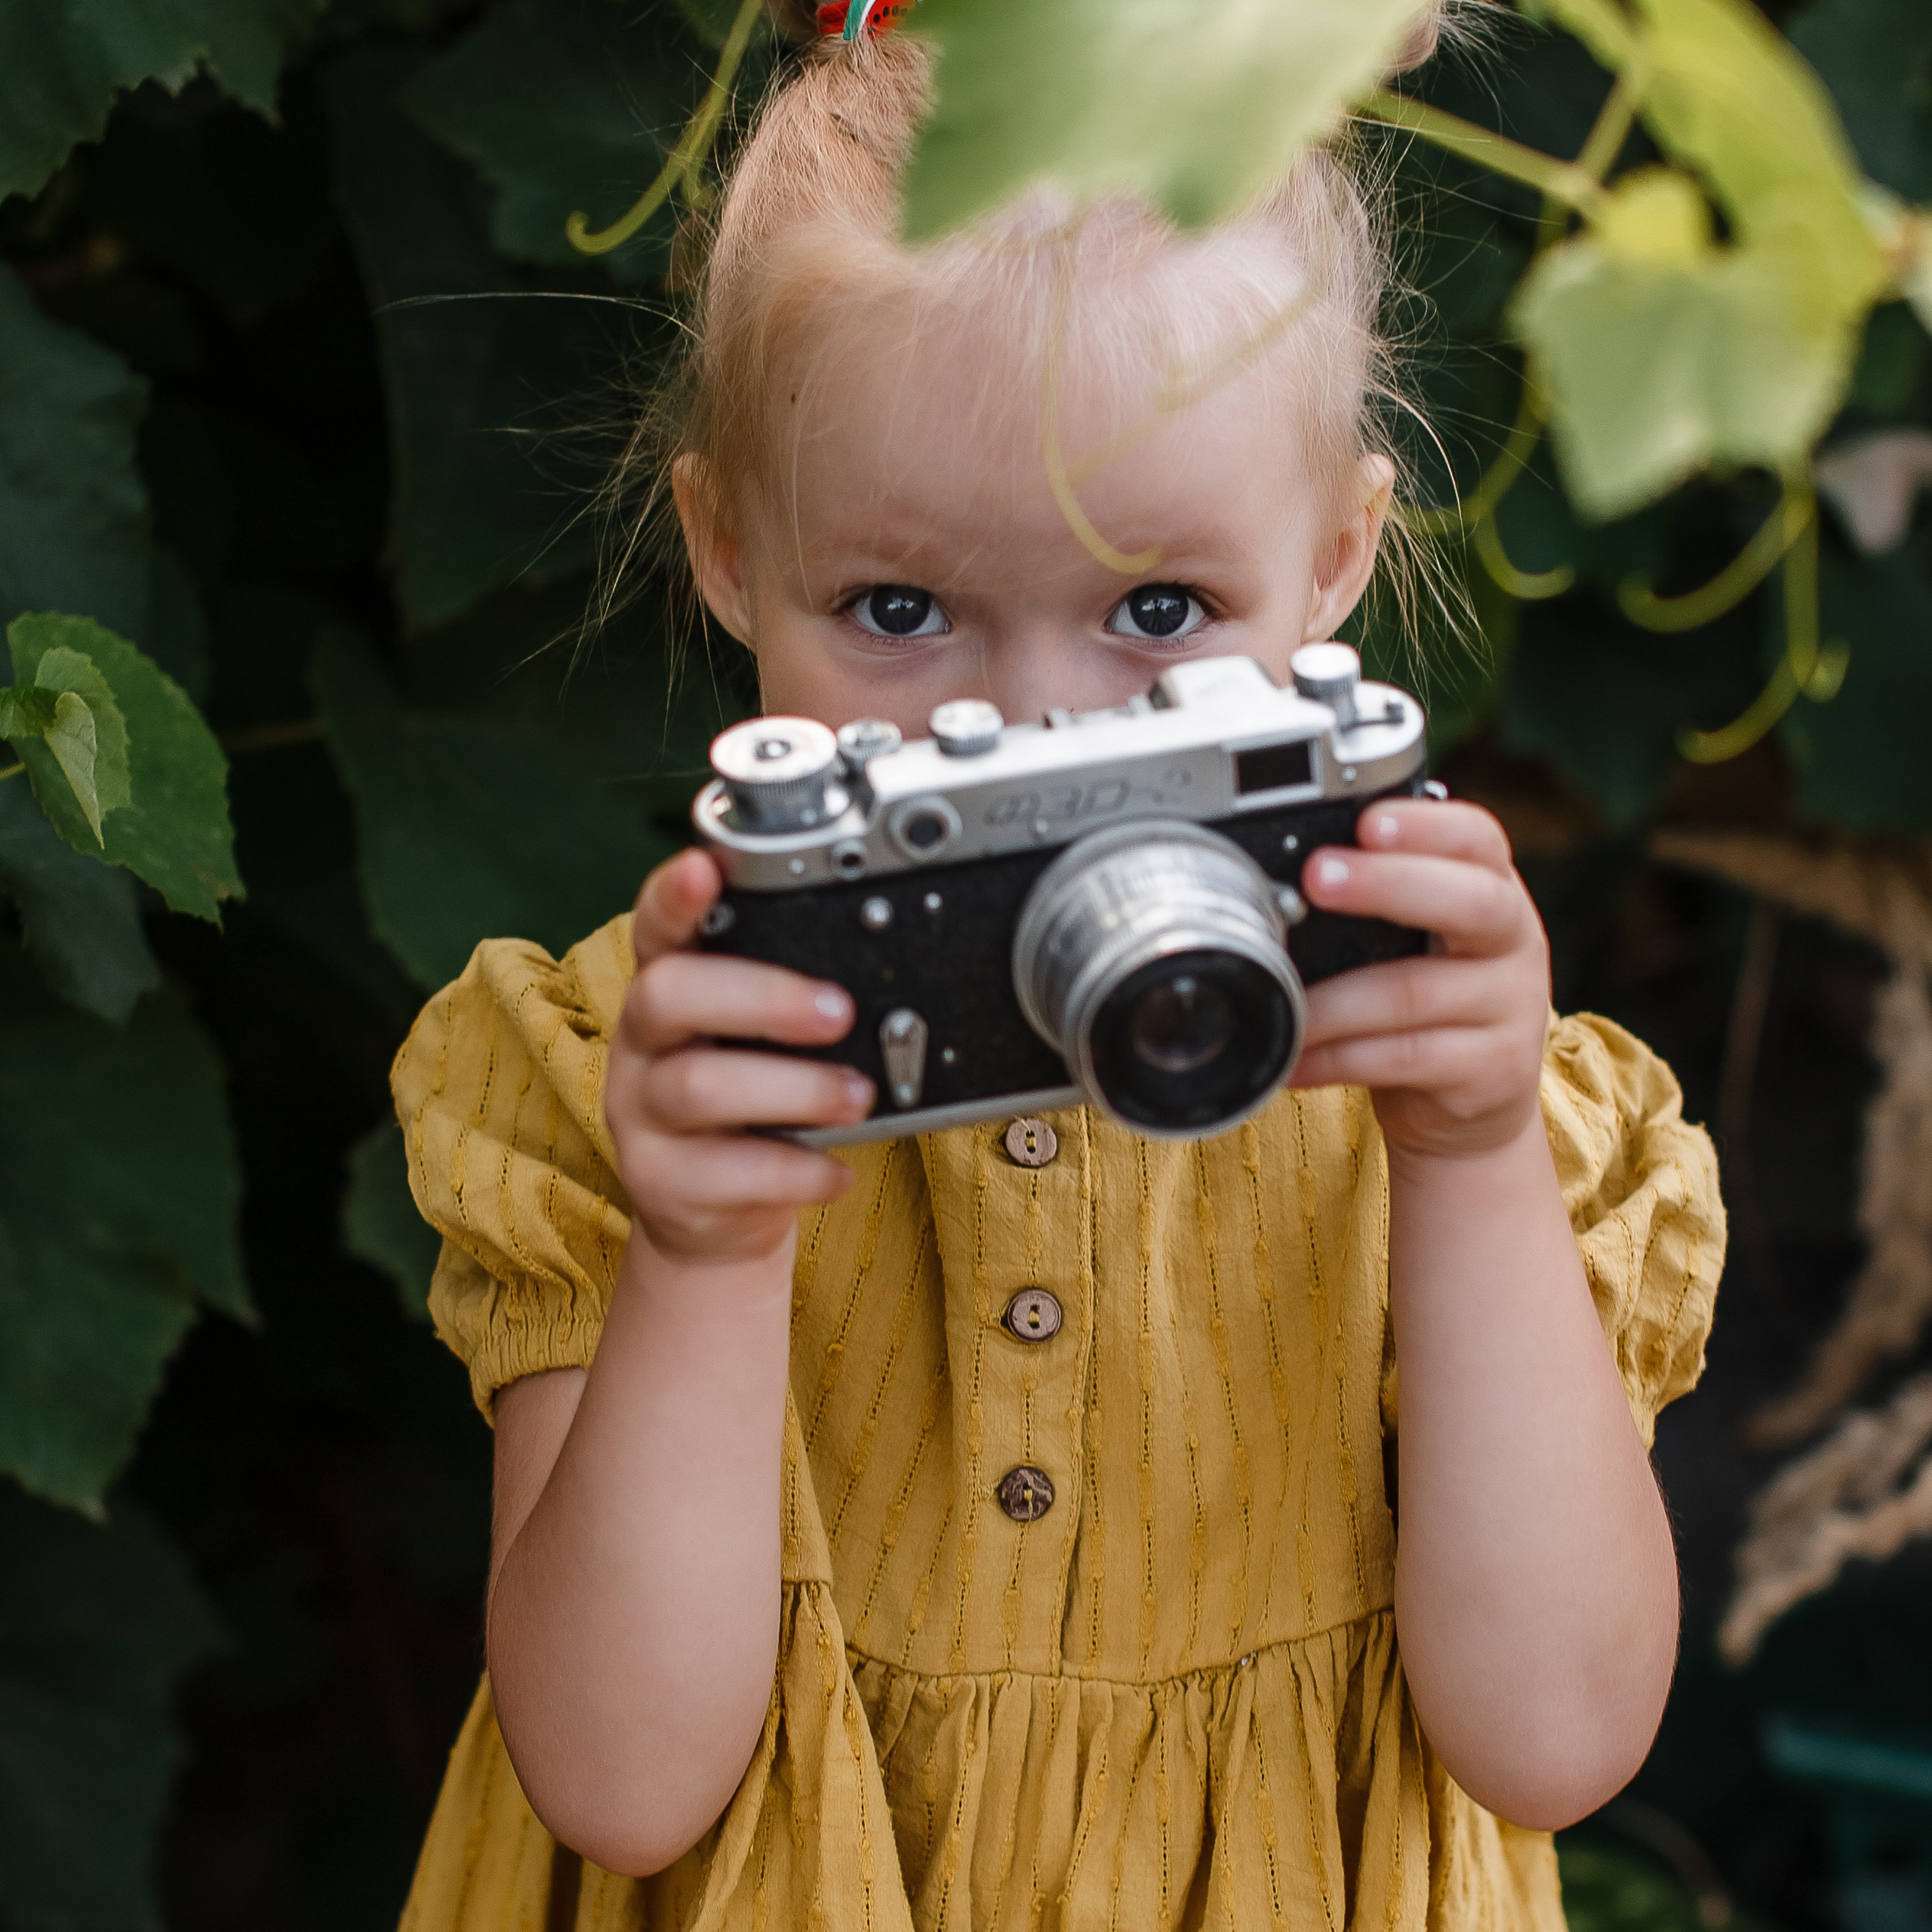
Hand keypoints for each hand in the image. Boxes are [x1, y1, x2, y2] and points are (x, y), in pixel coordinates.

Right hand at [604, 848, 872, 1264]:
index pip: (656, 928)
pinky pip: (729, 1171)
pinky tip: (836, 1170)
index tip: (706, 868)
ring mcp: (640, 1115)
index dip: (673, 896)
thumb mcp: (760, 1046)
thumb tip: (887, 971)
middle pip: (669, 995)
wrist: (712, 1219)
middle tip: (839, 1013)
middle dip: (763, 995)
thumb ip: (792, 1003)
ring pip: (699, 1085)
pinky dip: (798, 1169)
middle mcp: (640, 1045)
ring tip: (857, 1096)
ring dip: (796, 1088)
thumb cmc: (752, 1111)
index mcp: (667, 990)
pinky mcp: (661, 1182)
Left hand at [1291, 799, 1549, 1158]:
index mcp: (1493, 888)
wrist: (1470, 1108)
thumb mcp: (1414, 940)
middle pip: (1467, 901)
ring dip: (1333, 998)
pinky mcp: (1493, 1070)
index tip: (1369, 822)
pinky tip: (1297, 1057)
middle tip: (1318, 877)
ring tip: (1278, 995)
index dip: (1426, 825)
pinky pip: (1404, 1058)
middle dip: (1387, 883)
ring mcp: (1511, 1007)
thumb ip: (1374, 905)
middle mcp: (1513, 939)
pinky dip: (1338, 1057)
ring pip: (1414, 992)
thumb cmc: (1427, 1002)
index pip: (1476, 838)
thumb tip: (1273, 884)